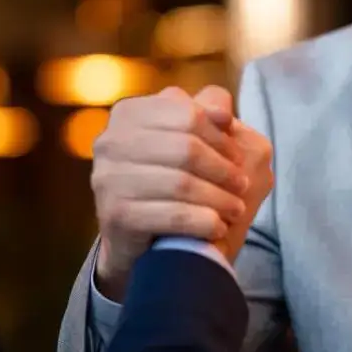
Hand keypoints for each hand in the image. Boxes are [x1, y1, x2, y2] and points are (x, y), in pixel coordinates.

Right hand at [91, 85, 274, 299]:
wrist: (140, 243)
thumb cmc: (169, 183)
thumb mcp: (185, 141)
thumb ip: (202, 116)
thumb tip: (223, 108)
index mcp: (128, 113)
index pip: (187, 113)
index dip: (220, 136)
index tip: (240, 157)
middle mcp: (110, 141)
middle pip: (186, 148)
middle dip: (222, 169)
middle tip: (243, 186)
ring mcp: (108, 178)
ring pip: (181, 183)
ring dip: (218, 198)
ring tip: (236, 209)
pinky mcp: (116, 215)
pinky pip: (172, 215)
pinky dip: (202, 221)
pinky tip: (219, 227)